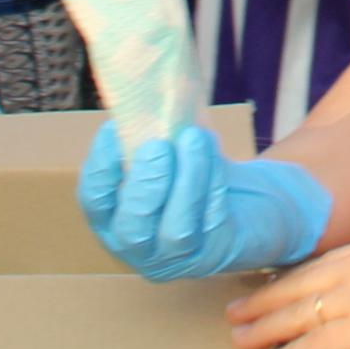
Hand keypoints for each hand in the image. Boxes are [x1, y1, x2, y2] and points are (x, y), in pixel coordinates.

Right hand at [76, 121, 332, 280]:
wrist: (254, 204)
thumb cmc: (198, 171)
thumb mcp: (169, 152)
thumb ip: (151, 134)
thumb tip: (143, 90)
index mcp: (115, 219)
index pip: (95, 203)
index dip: (100, 169)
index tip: (112, 130)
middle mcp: (139, 248)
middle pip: (132, 227)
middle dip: (144, 184)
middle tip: (158, 144)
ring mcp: (178, 258)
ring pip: (176, 229)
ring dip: (186, 180)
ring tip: (195, 138)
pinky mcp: (217, 253)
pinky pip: (212, 223)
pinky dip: (213, 185)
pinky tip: (215, 155)